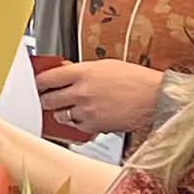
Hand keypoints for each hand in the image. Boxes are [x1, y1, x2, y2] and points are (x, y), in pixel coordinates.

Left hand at [34, 60, 164, 135]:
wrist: (155, 97)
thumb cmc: (136, 79)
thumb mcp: (106, 66)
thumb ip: (83, 72)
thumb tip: (67, 75)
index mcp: (83, 72)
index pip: (47, 78)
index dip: (39, 83)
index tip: (38, 85)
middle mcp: (81, 92)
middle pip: (48, 100)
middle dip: (47, 100)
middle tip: (49, 98)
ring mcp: (87, 111)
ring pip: (60, 116)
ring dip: (62, 113)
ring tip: (70, 108)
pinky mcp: (95, 126)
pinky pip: (76, 127)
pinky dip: (78, 124)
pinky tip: (86, 117)